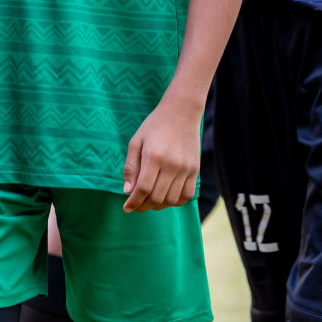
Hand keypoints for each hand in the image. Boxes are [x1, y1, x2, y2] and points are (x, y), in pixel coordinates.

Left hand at [123, 97, 201, 212]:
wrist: (181, 113)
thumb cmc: (154, 126)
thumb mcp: (136, 141)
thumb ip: (131, 167)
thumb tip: (128, 191)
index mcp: (154, 157)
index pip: (143, 189)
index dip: (134, 202)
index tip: (126, 207)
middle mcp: (171, 165)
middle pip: (157, 197)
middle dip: (143, 206)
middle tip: (136, 206)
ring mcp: (185, 169)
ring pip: (171, 200)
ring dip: (158, 206)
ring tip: (149, 202)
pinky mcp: (195, 170)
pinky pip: (187, 195)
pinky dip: (175, 202)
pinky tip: (166, 198)